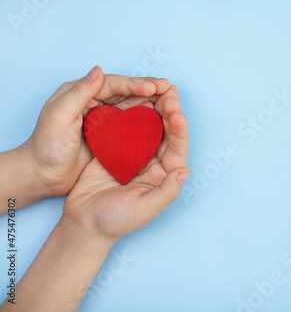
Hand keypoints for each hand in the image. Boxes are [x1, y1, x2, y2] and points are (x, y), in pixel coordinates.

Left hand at [21, 66, 171, 197]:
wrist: (41, 175)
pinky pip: (129, 123)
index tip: (154, 88)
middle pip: (124, 92)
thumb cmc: (45, 147)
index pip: (111, 84)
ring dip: (149, 102)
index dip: (134, 84)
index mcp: (78, 94)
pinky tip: (158, 120)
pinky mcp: (106, 135)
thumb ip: (78, 93)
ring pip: (129, 105)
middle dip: (147, 90)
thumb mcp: (58, 116)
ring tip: (169, 100)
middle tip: (169, 89)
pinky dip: (144, 119)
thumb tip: (98, 71)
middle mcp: (91, 103)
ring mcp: (100, 119)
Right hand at [62, 84, 188, 239]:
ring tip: (154, 88)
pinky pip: (124, 127)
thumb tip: (185, 171)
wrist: (83, 224)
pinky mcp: (114, 149)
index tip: (177, 112)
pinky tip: (130, 97)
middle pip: (164, 132)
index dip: (178, 130)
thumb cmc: (116, 221)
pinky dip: (128, 112)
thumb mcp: (145, 210)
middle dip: (168, 111)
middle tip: (169, 92)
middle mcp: (152, 162)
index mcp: (164, 175)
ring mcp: (133, 154)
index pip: (176, 148)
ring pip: (146, 126)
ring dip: (151, 107)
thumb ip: (167, 192)